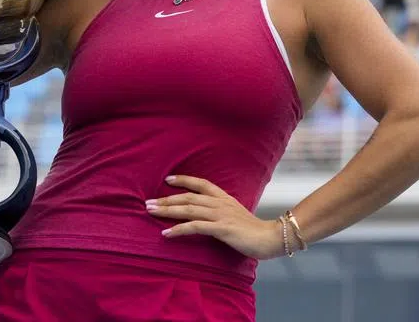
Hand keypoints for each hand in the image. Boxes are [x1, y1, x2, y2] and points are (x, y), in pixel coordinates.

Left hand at [145, 175, 284, 259]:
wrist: (270, 237)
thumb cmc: (253, 230)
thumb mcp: (236, 215)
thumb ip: (221, 212)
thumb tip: (206, 214)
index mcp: (224, 198)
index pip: (202, 184)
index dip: (184, 180)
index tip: (168, 179)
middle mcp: (220, 203)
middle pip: (189, 198)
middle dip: (167, 199)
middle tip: (148, 202)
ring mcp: (220, 215)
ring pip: (189, 209)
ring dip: (168, 210)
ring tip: (151, 212)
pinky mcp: (221, 229)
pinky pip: (195, 227)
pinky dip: (178, 229)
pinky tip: (166, 233)